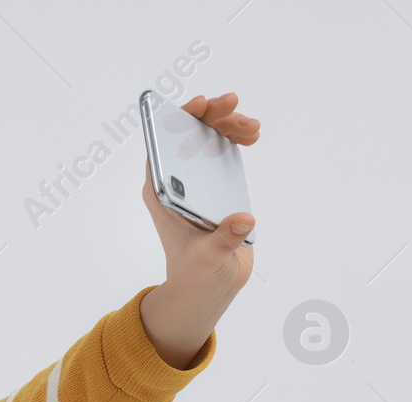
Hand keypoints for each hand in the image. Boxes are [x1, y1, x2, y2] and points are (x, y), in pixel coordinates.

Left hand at [139, 91, 260, 366]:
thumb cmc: (198, 273)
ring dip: (227, 124)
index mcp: (160, 193)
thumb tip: (243, 220)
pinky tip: (252, 135)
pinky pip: (222, 149)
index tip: (199, 105)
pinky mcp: (214, 183)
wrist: (209, 286)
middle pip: (186, 134)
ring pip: (206, 137)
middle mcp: (174, 181)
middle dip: (208, 114)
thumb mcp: (208, 258)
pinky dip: (237, 137)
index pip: (160, 145)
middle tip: (233, 105)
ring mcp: (194, 179)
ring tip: (251, 128)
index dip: (176, 118)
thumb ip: (223, 240)